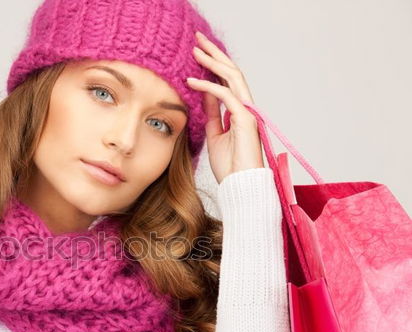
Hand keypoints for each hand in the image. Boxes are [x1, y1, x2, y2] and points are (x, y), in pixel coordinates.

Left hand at [186, 30, 264, 183]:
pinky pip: (225, 96)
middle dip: (214, 53)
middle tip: (197, 39)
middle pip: (231, 71)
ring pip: (231, 77)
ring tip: (195, 51)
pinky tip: (192, 81)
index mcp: (239, 110)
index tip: (196, 52)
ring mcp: (247, 112)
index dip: (212, 64)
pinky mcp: (245, 119)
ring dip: (213, 62)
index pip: (226, 80)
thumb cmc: (229, 166)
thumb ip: (211, 114)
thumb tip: (203, 94)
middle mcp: (245, 107)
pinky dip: (208, 86)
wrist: (240, 186)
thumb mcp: (214, 135)